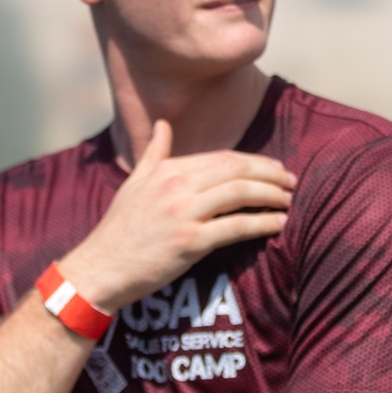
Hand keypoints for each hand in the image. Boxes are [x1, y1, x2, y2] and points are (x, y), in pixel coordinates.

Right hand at [58, 119, 295, 310]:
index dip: (254, 162)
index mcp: (167, 170)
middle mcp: (176, 185)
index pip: (223, 158)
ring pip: (241, 193)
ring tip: (289, 201)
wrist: (100, 268)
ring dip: (272, 195)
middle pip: (237, 170)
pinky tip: (279, 224)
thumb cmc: (119, 229)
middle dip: (270, 174)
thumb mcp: (134, 183)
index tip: (275, 168)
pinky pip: (237, 227)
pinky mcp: (190, 242)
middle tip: (291, 182)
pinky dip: (263, 223)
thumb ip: (154, 153)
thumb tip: (163, 124)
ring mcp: (183, 213)